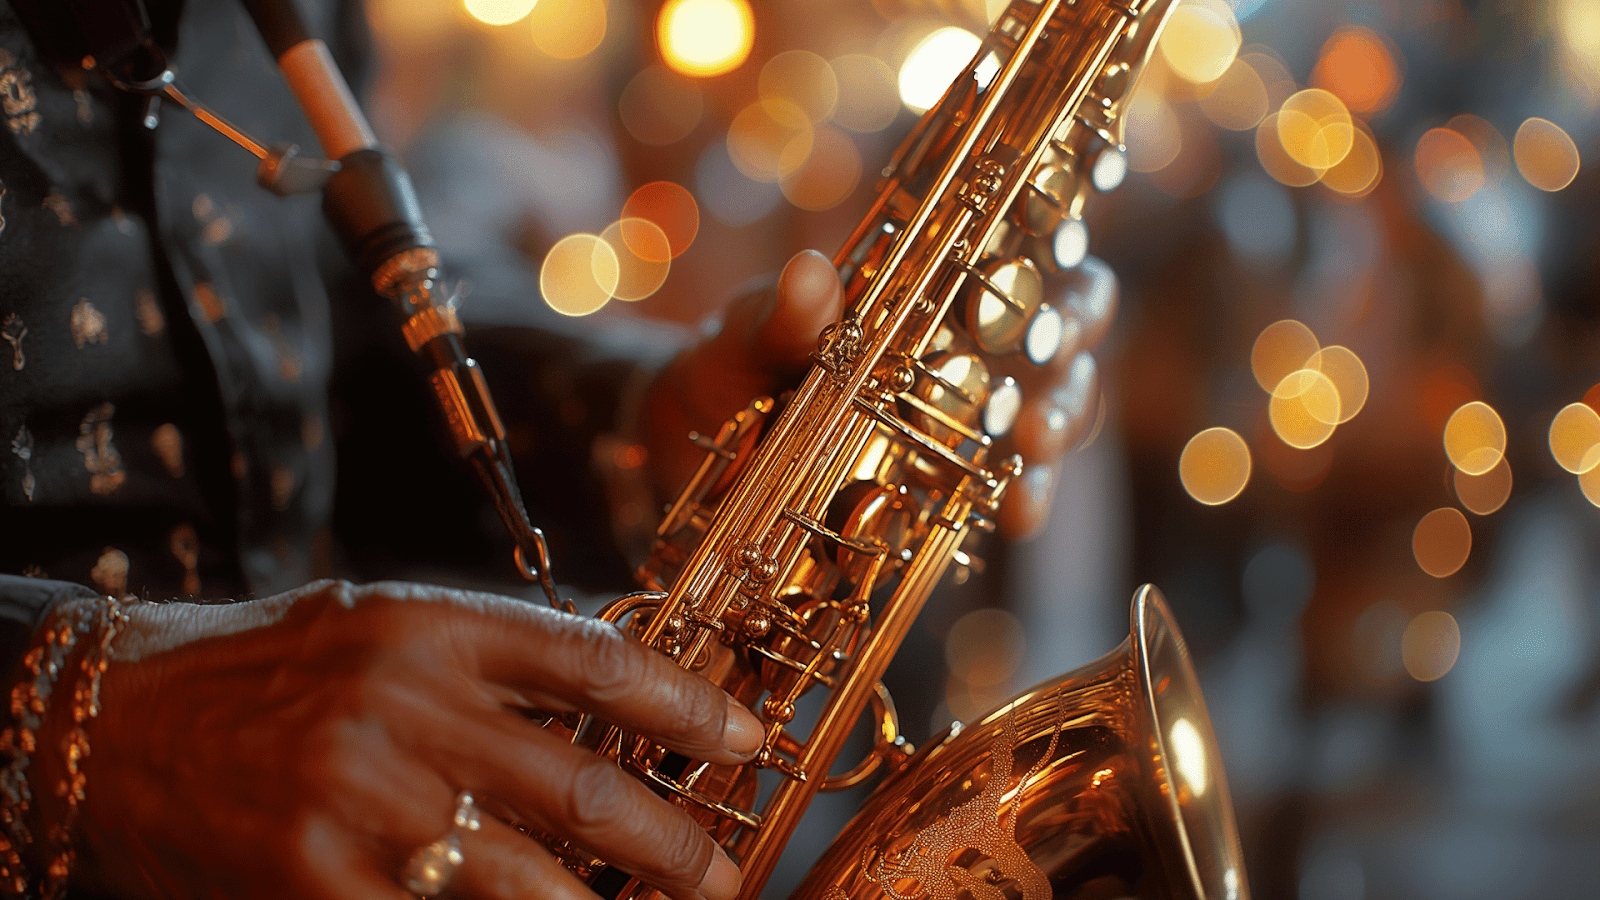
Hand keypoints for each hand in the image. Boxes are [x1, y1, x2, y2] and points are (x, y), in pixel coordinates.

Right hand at [68, 580, 761, 899]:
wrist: (115, 721)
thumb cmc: (268, 670)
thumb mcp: (382, 624)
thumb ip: (490, 654)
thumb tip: (616, 683)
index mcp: (429, 628)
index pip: (591, 660)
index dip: (686, 702)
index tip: (745, 740)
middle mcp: (401, 707)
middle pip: (579, 783)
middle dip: (672, 841)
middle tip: (721, 871)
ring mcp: (356, 801)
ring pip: (524, 875)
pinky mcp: (312, 878)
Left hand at [641, 249, 1117, 538]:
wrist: (683, 456)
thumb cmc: (726, 373)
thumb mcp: (741, 340)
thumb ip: (777, 319)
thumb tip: (808, 276)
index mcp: (930, 286)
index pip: (1028, 259)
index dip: (1062, 272)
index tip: (1050, 298)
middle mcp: (967, 346)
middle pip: (1061, 340)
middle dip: (1067, 365)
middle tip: (1040, 397)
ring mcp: (964, 420)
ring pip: (1046, 415)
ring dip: (1052, 435)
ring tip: (1031, 464)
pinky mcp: (949, 486)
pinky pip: (1002, 489)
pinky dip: (1016, 500)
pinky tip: (1011, 516)